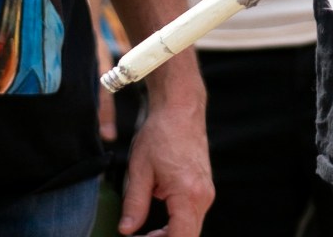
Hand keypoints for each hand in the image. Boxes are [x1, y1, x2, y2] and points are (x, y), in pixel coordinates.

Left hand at [119, 86, 212, 235]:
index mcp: (188, 193)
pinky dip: (176, 224)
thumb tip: (126, 230)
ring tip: (145, 234)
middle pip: (189, 236)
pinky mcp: (204, 188)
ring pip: (191, 228)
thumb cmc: (160, 133)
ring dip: (170, 235)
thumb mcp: (139, 170)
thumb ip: (134, 204)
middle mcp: (203, 195)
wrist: (180, 108)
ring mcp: (206, 192)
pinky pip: (192, 215)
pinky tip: (158, 222)